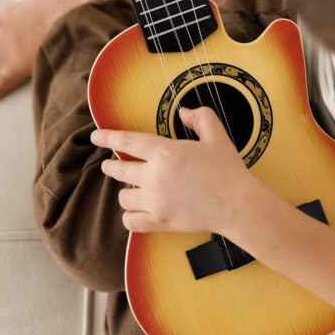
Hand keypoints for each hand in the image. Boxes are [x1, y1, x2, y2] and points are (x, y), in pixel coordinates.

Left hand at [92, 106, 251, 233]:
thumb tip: (184, 112)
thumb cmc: (228, 170)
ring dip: (126, 191)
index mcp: (166, 152)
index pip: (127, 142)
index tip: (96, 136)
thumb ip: (199, 117)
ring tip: (132, 188)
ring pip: (123, 197)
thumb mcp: (216, 135)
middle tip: (110, 165)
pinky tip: (137, 210)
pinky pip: (130, 221)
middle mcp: (155, 176)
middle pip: (119, 170)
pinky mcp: (160, 222)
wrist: (238, 205)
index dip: (108, 137)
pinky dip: (130, 216)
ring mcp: (155, 201)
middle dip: (111, 166)